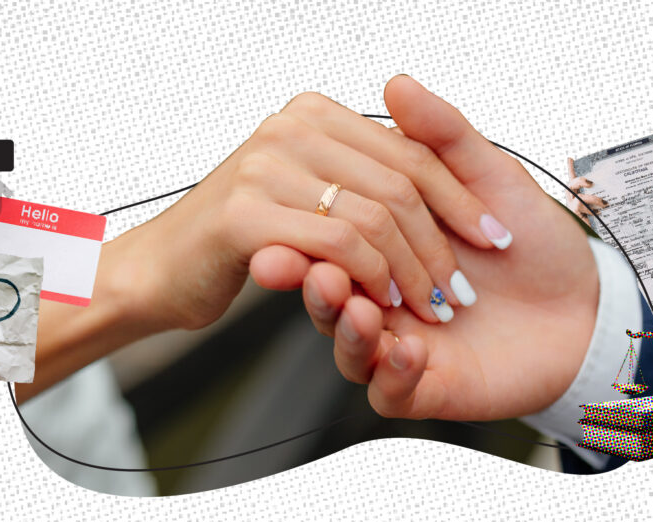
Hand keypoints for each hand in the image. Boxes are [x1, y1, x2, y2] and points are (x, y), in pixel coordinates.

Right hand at [99, 91, 514, 333]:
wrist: (158, 273)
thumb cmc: (236, 234)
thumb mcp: (307, 182)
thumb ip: (365, 142)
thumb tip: (403, 81)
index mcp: (314, 116)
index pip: (412, 153)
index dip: (460, 199)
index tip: (493, 239)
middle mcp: (290, 130)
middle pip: (401, 186)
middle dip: (440, 246)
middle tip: (458, 293)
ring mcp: (265, 169)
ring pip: (374, 217)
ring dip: (410, 270)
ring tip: (426, 307)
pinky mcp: (245, 219)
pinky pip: (338, 247)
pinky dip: (371, 282)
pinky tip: (381, 309)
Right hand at [292, 76, 599, 419]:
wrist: (585, 310)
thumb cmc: (533, 246)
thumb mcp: (491, 179)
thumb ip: (443, 138)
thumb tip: (396, 82)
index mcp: (383, 243)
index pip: (345, 224)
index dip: (337, 218)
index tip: (343, 201)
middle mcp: (380, 291)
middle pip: (327, 285)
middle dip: (320, 278)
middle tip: (324, 269)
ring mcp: (396, 341)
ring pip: (344, 340)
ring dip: (343, 325)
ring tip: (361, 307)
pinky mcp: (420, 386)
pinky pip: (388, 389)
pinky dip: (391, 371)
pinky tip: (408, 349)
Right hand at [564, 157, 607, 223]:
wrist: (588, 233)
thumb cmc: (593, 215)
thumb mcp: (596, 202)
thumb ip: (600, 192)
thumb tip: (612, 187)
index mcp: (575, 193)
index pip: (572, 179)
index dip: (570, 169)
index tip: (571, 159)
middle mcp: (571, 199)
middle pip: (570, 185)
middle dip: (580, 181)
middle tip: (591, 183)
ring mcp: (572, 208)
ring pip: (580, 201)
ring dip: (594, 200)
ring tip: (606, 204)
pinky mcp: (576, 217)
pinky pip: (584, 212)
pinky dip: (593, 212)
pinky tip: (599, 213)